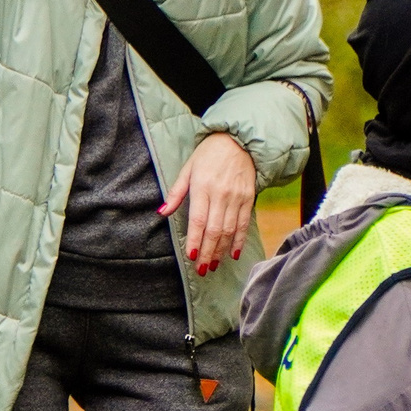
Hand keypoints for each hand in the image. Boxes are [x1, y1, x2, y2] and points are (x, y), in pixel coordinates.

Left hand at [162, 131, 256, 276]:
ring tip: (214, 265)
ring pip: (229, 230)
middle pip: (214, 229)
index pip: (198, 219)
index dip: (195, 240)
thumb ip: (176, 193)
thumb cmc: (208, 155)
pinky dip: (239, 240)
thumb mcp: (188, 169)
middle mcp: (221, 194)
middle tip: (202, 269)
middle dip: (208, 252)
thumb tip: (161, 213)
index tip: (192, 256)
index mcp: (202, 187)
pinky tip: (233, 254)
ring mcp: (237, 198)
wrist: (239, 141)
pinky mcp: (249, 199)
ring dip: (221, 250)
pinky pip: (244, 224)